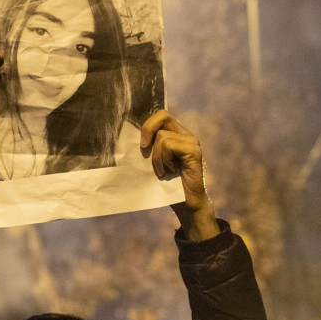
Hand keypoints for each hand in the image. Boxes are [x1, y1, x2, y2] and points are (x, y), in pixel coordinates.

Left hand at [139, 110, 218, 240]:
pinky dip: (164, 160)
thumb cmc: (167, 185)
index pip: (161, 115)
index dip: (148, 125)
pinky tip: (169, 172)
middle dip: (148, 131)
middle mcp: (186, 135)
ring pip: (163, 137)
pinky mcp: (194, 151)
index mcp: (178, 135)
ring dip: (156, 157)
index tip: (142, 145)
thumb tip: (126, 135)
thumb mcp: (155, 162)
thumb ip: (149, 146)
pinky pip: (169, 146)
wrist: (185, 204)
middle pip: (163, 116)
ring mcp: (191, 142)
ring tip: (163, 171)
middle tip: (144, 148)